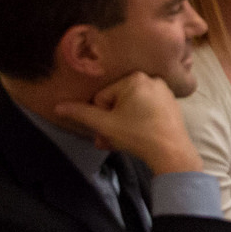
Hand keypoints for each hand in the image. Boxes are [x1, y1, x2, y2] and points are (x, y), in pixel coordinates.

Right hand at [53, 72, 200, 176]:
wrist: (172, 153)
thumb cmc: (137, 135)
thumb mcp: (104, 124)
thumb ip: (81, 113)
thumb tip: (58, 106)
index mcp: (135, 78)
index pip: (103, 96)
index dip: (100, 116)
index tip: (106, 129)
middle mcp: (151, 79)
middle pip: (117, 102)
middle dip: (109, 123)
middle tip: (107, 141)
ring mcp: (164, 92)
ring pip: (131, 108)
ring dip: (120, 125)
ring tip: (118, 142)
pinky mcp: (171, 104)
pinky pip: (146, 110)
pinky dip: (137, 123)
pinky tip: (135, 138)